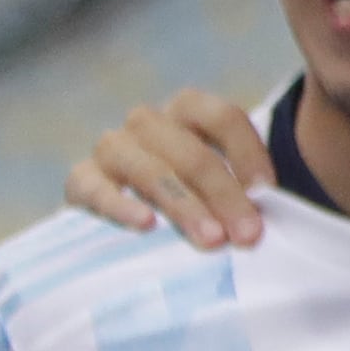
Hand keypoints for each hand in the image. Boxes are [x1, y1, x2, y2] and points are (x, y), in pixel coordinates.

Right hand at [65, 93, 269, 252]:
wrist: (126, 216)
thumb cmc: (192, 199)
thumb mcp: (221, 186)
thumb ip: (244, 190)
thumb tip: (268, 215)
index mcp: (187, 111)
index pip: (223, 118)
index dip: (249, 152)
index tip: (268, 192)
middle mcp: (148, 123)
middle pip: (191, 152)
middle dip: (225, 195)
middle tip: (248, 234)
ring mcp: (112, 149)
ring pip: (149, 169)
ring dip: (184, 205)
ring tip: (211, 239)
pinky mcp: (81, 180)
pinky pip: (95, 188)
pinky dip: (120, 205)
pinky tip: (146, 224)